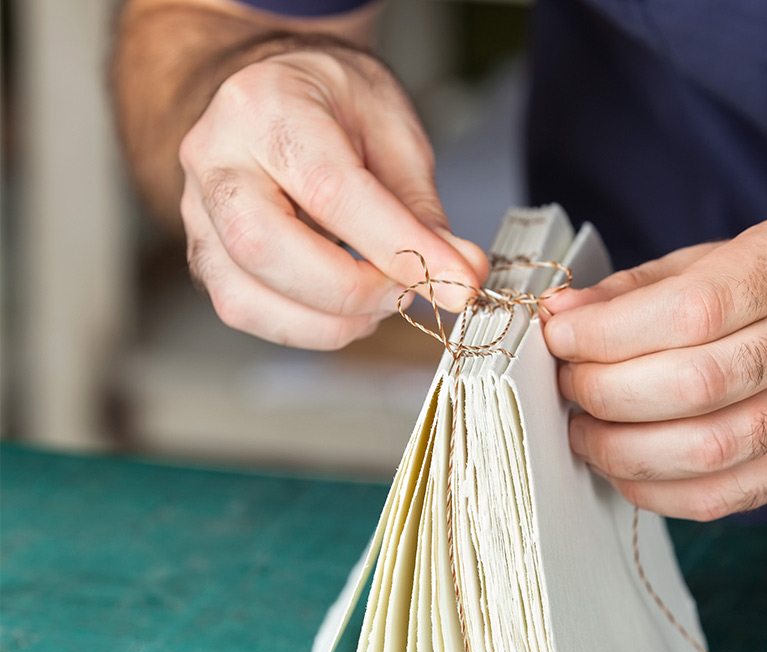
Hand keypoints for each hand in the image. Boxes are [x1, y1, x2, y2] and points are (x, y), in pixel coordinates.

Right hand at [179, 43, 486, 349]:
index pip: (332, 192)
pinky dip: (308, 328)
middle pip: (268, 249)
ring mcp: (197, 214)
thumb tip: (461, 275)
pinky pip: (247, 313)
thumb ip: (421, 208)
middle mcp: (215, 160)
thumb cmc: (332, 107)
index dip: (402, 250)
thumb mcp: (391, 130)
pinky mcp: (204, 258)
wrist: (273, 98)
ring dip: (332, 321)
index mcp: (264, 106)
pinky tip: (346, 309)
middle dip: (355, 292)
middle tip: (410, 292)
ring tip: (381, 298)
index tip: (460, 284)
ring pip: (248, 297)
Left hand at [542, 216, 766, 520]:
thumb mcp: (727, 259)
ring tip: (586, 432)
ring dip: (621, 450)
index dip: (605, 336)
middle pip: (691, 386)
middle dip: (603, 393)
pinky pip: (722, 497)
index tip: (559, 340)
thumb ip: (641, 288)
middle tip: (569, 387)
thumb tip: (563, 315)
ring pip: (704, 451)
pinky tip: (626, 469)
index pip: (686, 312)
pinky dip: (655, 491)